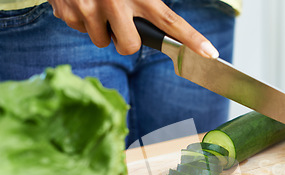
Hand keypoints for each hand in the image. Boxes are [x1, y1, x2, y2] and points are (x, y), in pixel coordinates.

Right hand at [47, 0, 218, 57]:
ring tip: (97, 5)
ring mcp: (89, 7)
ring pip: (101, 41)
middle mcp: (115, 0)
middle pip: (129, 46)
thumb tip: (164, 24)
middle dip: (125, 41)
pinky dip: (81, 20)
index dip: (191, 39)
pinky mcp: (67, 11)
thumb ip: (147, 3)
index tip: (210, 53)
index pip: (170, 22)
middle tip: (119, 22)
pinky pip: (79, 30)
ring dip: (101, 29)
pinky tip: (82, 1)